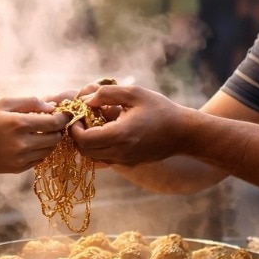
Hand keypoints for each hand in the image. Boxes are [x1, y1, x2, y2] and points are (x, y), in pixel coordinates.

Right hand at [0, 96, 71, 173]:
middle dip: (59, 129)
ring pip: (49, 149)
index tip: (64, 113)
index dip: (63, 117)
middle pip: (55, 137)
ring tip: (42, 132)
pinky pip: (40, 159)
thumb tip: (52, 105)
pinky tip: (31, 143)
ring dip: (51, 140)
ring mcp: (21, 158)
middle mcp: (23, 143)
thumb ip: (29, 102)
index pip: (54, 122)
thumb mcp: (2, 104)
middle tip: (54, 123)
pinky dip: (41, 151)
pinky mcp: (19, 168)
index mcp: (19, 123)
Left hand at [70, 84, 186, 165]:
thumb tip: (85, 100)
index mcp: (120, 135)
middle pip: (84, 152)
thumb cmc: (160, 109)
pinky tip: (106, 132)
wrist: (184, 133)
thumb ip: (107, 93)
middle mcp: (120, 153)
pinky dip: (98, 148)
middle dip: (77, 135)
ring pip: (92, 158)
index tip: (79, 114)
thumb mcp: (134, 93)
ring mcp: (124, 161)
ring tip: (94, 124)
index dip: (75, 128)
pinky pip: (104, 159)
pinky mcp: (128, 164)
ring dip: (87, 143)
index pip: (84, 139)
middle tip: (83, 119)